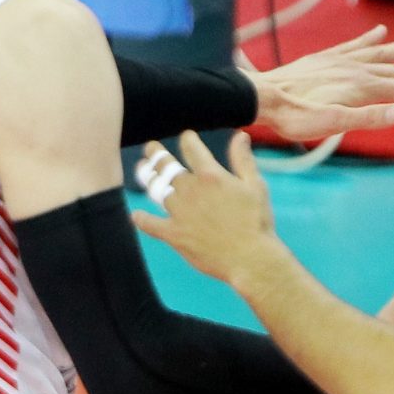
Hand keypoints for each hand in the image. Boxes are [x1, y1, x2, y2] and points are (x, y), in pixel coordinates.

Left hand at [128, 131, 287, 286]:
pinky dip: (141, 219)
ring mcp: (179, 212)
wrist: (250, 258)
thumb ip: (243, 160)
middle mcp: (190, 190)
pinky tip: (136, 215)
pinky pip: (150, 223)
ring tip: (141, 170)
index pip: (191, 148)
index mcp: (210, 176)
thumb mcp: (255, 186)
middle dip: (156, 153)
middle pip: (166, 165)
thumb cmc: (257, 222)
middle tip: (150, 147)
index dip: (187, 139)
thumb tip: (240, 135)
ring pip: (156, 189)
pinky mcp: (173, 234)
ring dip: (147, 177)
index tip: (186, 137)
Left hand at [249, 24, 393, 140]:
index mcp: (360, 86)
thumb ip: (367, 118)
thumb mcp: (332, 124)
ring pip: (380, 52)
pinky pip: (354, 45)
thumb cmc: (295, 117)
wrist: (262, 97)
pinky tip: (381, 31)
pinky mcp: (325, 58)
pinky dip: (370, 39)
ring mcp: (339, 61)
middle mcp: (354, 68)